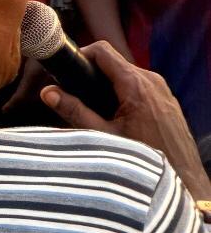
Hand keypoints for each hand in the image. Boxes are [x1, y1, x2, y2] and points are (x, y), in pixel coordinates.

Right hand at [41, 40, 210, 198]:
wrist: (185, 181)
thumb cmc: (144, 160)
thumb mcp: (104, 136)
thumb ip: (74, 111)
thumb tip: (47, 93)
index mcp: (135, 85)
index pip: (102, 51)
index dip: (82, 54)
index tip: (70, 70)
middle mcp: (151, 81)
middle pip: (114, 62)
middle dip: (94, 73)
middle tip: (79, 93)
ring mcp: (163, 90)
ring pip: (128, 74)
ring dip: (110, 84)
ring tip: (99, 108)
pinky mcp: (169, 100)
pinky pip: (142, 85)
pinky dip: (127, 92)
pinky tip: (121, 116)